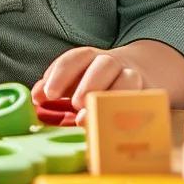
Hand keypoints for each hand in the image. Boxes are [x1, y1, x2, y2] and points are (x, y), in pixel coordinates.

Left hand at [40, 39, 183, 121]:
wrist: (145, 71)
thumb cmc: (100, 81)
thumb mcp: (76, 79)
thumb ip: (55, 87)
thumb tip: (36, 97)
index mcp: (92, 58)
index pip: (77, 58)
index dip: (61, 73)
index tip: (47, 94)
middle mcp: (114, 63)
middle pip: (104, 65)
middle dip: (88, 83)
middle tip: (74, 104)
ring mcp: (133, 78)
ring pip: (127, 80)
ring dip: (110, 97)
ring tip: (90, 118)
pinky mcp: (148, 95)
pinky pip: (143, 99)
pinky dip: (129, 110)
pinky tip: (116, 125)